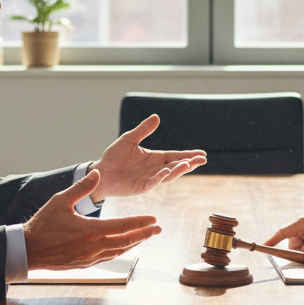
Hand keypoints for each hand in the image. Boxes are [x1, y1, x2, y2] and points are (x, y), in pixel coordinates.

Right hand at [24, 170, 161, 269]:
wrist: (29, 250)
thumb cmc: (43, 225)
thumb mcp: (61, 201)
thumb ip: (81, 188)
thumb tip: (97, 173)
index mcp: (92, 230)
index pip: (124, 225)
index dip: (141, 222)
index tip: (154, 219)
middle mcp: (95, 246)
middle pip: (127, 240)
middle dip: (145, 234)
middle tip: (158, 229)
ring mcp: (91, 258)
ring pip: (119, 251)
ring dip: (134, 243)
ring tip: (145, 237)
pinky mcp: (86, 264)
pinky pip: (109, 258)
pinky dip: (120, 251)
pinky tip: (124, 247)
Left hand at [90, 114, 206, 199]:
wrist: (100, 172)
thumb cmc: (114, 156)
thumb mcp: (129, 139)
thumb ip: (143, 130)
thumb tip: (157, 117)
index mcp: (155, 158)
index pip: (175, 156)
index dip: (188, 155)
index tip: (202, 154)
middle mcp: (155, 169)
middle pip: (176, 166)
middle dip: (189, 163)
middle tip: (202, 160)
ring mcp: (149, 179)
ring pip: (168, 175)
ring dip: (178, 170)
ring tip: (188, 164)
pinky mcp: (140, 187)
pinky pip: (152, 183)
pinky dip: (160, 177)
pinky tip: (166, 171)